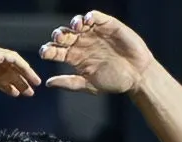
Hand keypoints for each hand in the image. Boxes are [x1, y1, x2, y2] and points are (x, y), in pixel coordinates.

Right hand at [0, 43, 41, 105]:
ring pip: (11, 63)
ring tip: (33, 87)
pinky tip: (31, 78)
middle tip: (28, 92)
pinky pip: (14, 59)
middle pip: (4, 69)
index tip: (16, 94)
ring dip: (24, 75)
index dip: (6, 85)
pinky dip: (24, 68)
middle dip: (17, 81)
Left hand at [39, 10, 154, 93]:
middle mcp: (81, 43)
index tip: (45, 53)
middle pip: (64, 36)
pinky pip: (95, 17)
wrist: (137, 75)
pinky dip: (90, 16)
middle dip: (59, 36)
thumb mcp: (89, 85)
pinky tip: (87, 21)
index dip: (49, 51)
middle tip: (58, 39)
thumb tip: (48, 83)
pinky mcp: (107, 25)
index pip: (56, 51)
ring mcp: (93, 33)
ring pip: (77, 24)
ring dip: (73, 24)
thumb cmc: (113, 82)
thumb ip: (69, 83)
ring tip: (74, 28)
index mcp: (74, 58)